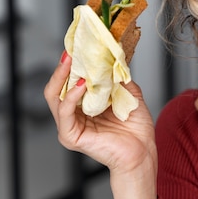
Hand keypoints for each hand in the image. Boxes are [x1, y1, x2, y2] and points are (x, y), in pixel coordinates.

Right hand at [44, 51, 156, 198]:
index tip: (77, 46)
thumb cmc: (135, 129)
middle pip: (56, 87)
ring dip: (62, 77)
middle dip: (62, 67)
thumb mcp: (129, 94)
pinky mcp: (71, 136)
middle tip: (70, 51)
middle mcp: (73, 115)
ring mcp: (69, 126)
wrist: (142, 152)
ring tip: (72, 62)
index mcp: (83, 105)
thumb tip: (113, 57)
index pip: (69, 81)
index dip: (72, 64)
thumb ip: (118, 78)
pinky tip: (81, 84)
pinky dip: (71, 96)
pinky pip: (65, 113)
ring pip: (55, 97)